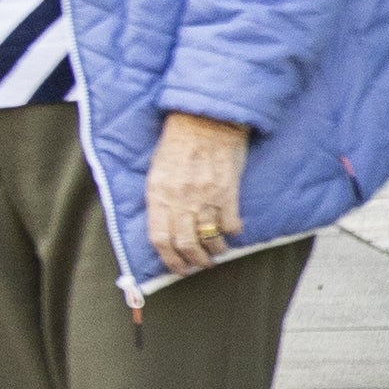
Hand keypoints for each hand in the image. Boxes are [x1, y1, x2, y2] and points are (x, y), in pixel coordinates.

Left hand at [147, 113, 251, 276]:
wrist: (206, 119)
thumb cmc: (178, 142)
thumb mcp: (157, 169)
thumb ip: (159, 197)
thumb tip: (164, 224)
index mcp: (158, 193)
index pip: (159, 237)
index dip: (167, 258)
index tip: (176, 269)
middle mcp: (180, 199)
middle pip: (185, 244)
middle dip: (193, 262)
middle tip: (199, 266)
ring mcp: (205, 197)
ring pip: (210, 239)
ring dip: (214, 251)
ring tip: (215, 252)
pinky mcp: (228, 192)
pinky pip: (231, 224)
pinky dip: (232, 233)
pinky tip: (231, 231)